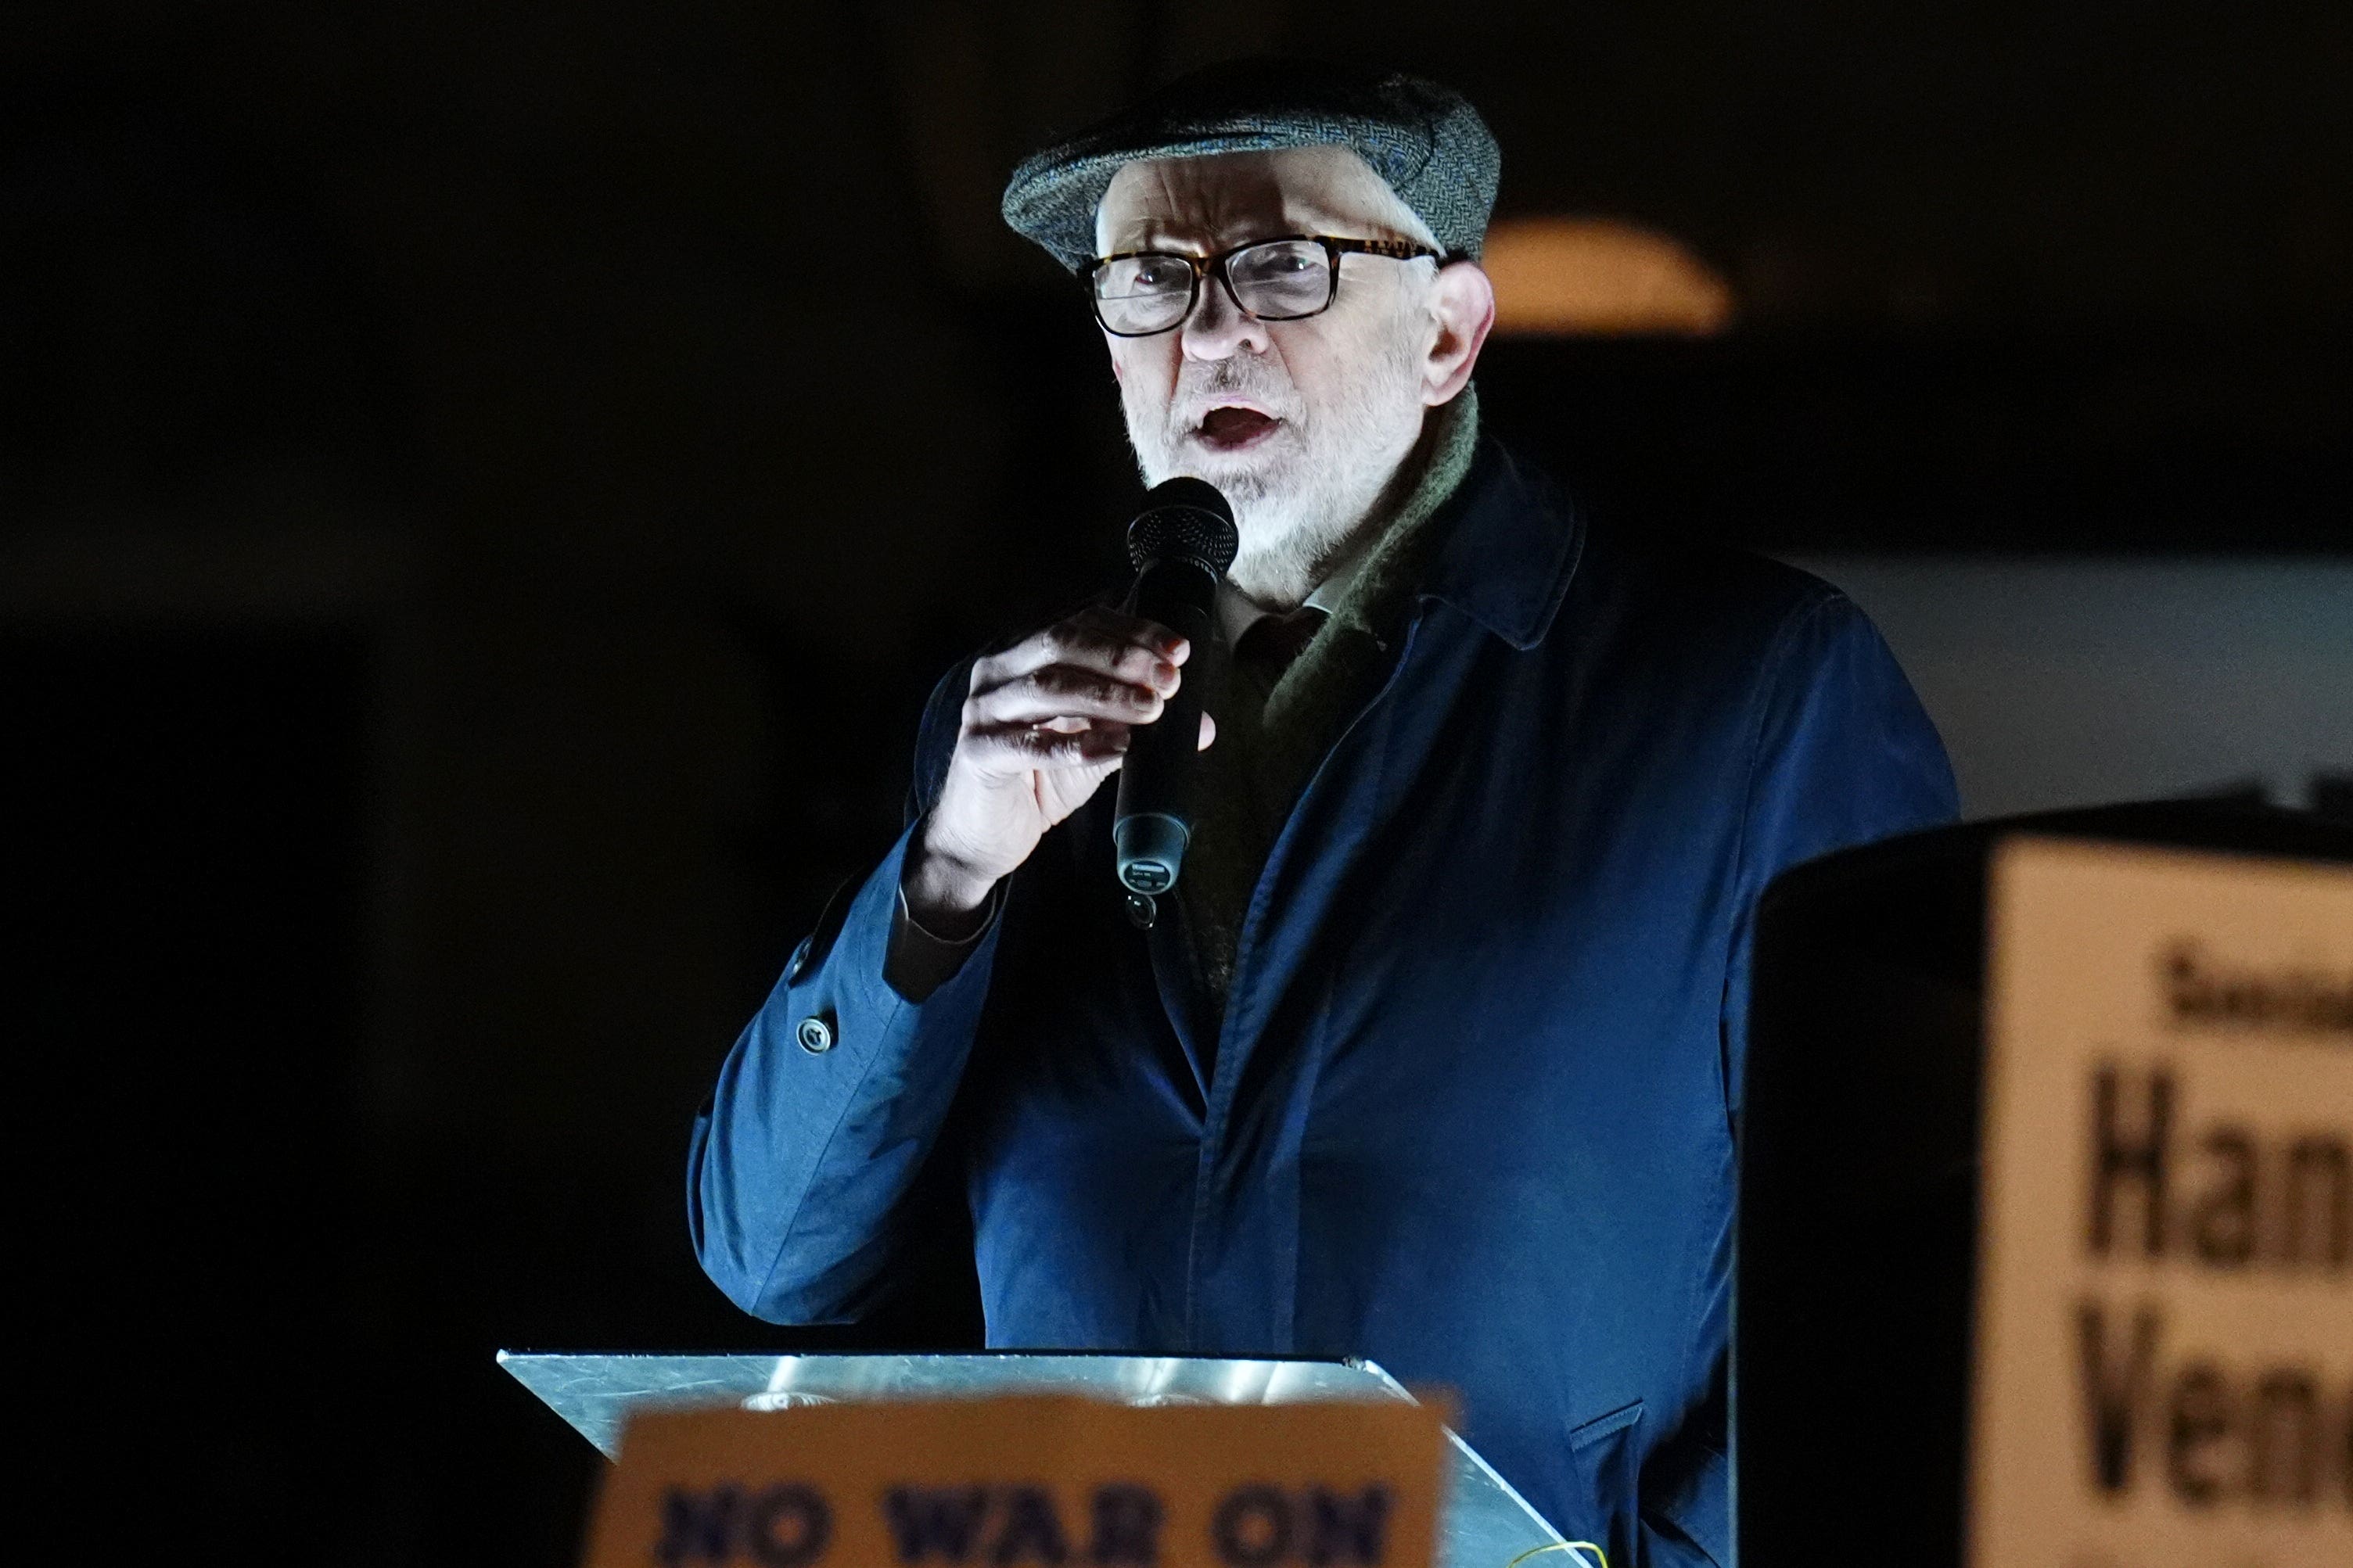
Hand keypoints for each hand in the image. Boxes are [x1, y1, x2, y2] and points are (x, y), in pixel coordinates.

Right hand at [906, 606, 1214, 929]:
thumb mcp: (1096, 745)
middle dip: (1122, 657)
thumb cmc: (1038, 781)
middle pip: (1062, 642)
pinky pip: (1031, 745)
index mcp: (1025, 655)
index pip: (1081, 623)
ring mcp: (983, 710)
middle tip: (1168, 678)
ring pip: (1048, 686)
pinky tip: (1116, 749)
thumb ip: (1139, 726)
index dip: (1132, 631)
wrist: (985, 836)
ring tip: (1151, 709)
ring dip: (1107, 695)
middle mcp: (998, 671)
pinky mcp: (978, 752)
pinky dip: (1078, 746)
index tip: (1177, 650)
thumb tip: (1202, 725)